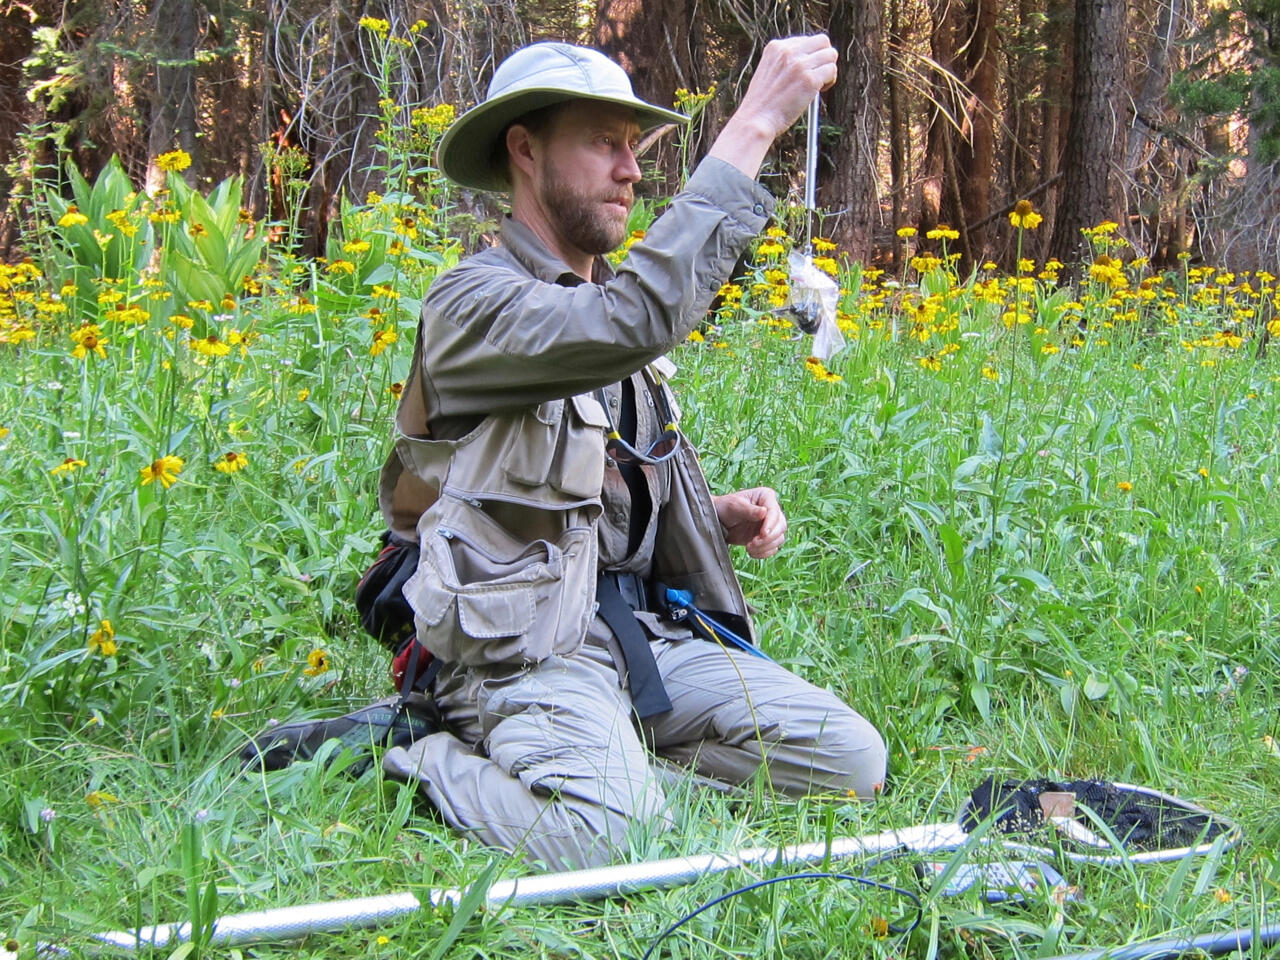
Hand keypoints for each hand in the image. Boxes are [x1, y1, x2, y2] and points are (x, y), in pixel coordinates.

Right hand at [707, 35, 838, 176]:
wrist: (755, 121)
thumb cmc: (763, 104)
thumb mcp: (769, 72)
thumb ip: (786, 63)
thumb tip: (810, 60)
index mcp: (776, 47)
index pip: (807, 40)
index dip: (811, 56)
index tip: (806, 71)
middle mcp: (788, 51)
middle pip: (823, 41)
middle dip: (825, 58)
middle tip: (819, 75)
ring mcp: (799, 65)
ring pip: (831, 55)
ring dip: (829, 71)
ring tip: (818, 86)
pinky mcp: (809, 80)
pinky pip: (831, 71)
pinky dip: (830, 82)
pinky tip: (819, 92)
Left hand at [713, 487, 787, 558]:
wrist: (717, 520)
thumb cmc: (724, 507)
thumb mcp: (734, 506)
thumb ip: (749, 510)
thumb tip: (764, 512)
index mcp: (765, 496)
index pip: (775, 511)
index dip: (771, 524)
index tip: (763, 534)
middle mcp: (770, 510)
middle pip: (781, 526)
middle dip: (768, 538)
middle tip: (753, 543)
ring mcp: (769, 524)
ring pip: (779, 538)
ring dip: (765, 546)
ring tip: (749, 547)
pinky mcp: (766, 537)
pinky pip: (773, 548)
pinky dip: (764, 553)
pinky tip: (752, 552)